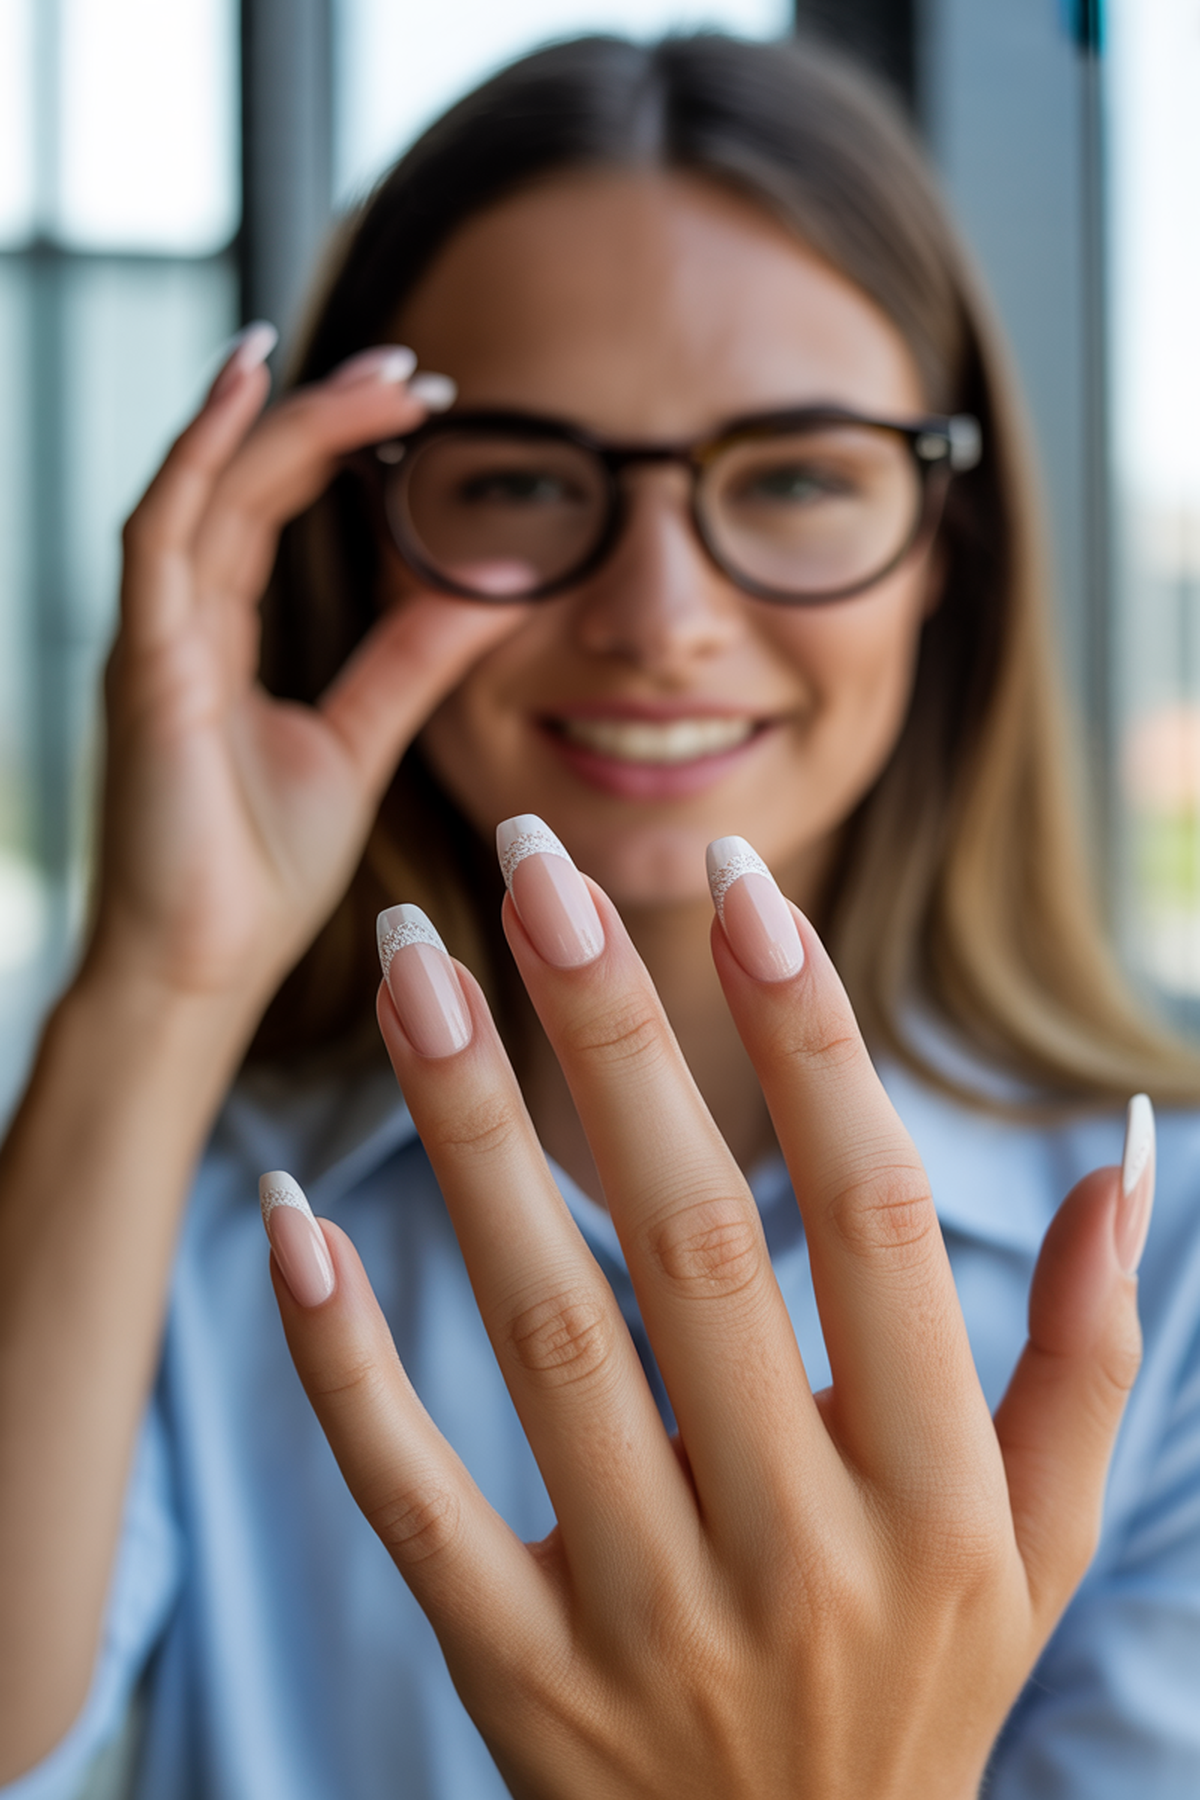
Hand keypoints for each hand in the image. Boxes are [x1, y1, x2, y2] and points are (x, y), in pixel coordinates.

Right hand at [91, 332, 525, 1010]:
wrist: (200, 969)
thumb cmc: (256, 873)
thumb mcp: (357, 744)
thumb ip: (410, 664)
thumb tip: (490, 593)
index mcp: (220, 641)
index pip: (269, 507)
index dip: (336, 445)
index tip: (423, 405)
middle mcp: (178, 623)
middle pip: (244, 479)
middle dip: (324, 412)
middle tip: (415, 367)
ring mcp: (154, 639)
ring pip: (206, 486)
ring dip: (280, 414)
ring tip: (366, 366)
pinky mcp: (145, 665)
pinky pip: (162, 532)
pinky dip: (201, 453)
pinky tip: (250, 388)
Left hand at [266, 824, 1152, 1798]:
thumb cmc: (927, 1684)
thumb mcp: (1044, 1536)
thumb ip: (1085, 1345)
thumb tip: (1126, 1150)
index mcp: (941, 1489)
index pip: (876, 1212)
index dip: (808, 1032)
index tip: (739, 880)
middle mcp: (802, 1544)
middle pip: (693, 1238)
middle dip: (610, 1029)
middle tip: (532, 860)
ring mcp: (650, 1616)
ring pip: (545, 1333)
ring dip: (470, 1134)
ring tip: (410, 967)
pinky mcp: (518, 1677)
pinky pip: (415, 1497)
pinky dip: (345, 1358)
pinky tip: (293, 1215)